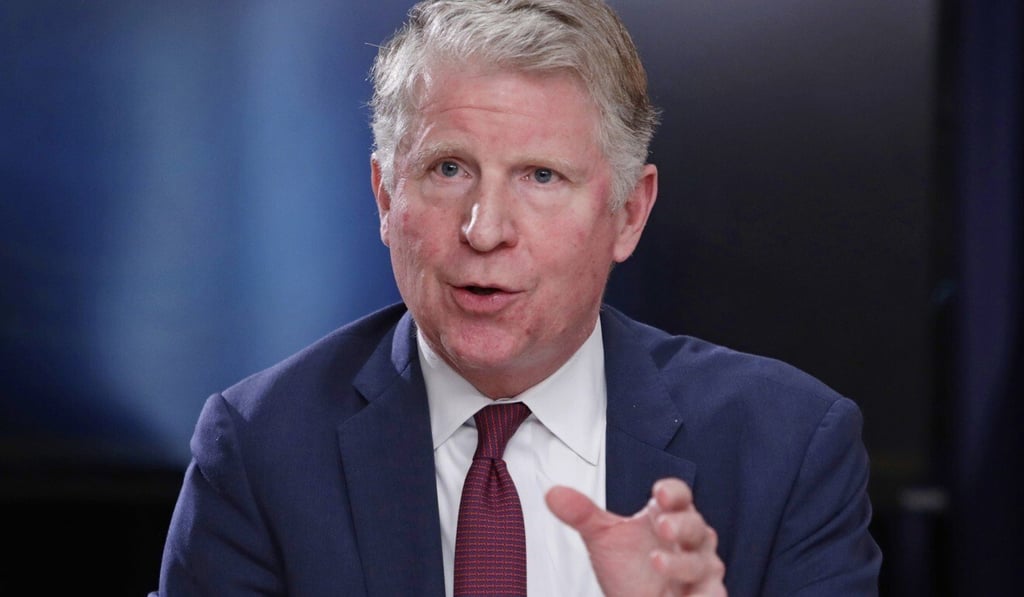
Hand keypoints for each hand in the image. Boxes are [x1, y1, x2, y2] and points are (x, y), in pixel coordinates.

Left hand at [546, 478, 725, 596]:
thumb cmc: (630, 567)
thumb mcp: (603, 538)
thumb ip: (582, 514)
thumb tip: (553, 494)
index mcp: (669, 515)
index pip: (678, 496)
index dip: (673, 492)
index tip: (659, 493)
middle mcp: (690, 540)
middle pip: (695, 525)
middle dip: (680, 525)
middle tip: (662, 526)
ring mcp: (700, 570)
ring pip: (700, 562)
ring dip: (681, 563)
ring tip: (657, 562)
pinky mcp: (704, 596)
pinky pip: (710, 594)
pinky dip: (701, 595)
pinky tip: (684, 596)